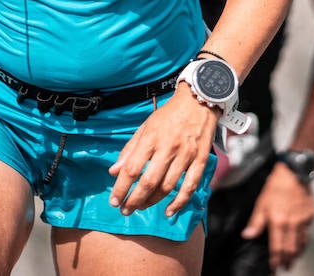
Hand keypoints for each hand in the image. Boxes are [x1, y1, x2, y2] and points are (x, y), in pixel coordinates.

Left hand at [108, 86, 218, 216]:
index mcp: (151, 138)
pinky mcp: (200, 160)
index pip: (132, 169)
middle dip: (134, 200)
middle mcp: (168, 147)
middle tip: (125, 210)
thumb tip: (113, 172)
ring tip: (141, 207)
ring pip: (167, 186)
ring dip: (152, 201)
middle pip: (148, 181)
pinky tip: (169, 211)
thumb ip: (129, 150)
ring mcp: (185, 155)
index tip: (114, 200)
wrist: (197, 102)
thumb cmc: (168, 116)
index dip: (121, 188)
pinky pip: (190, 186)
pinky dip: (179, 202)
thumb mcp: (144, 127)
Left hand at [242, 162, 313, 270]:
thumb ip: (255, 222)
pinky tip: (300, 242)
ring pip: (302, 243)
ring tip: (293, 259)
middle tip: (285, 267)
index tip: (274, 269)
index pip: (277, 248)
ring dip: (297, 253)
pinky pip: (308, 232)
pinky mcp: (312, 215)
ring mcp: (304, 220)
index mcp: (278, 221)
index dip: (275, 261)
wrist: (295, 172)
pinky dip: (304, 240)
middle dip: (288, 261)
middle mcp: (292, 224)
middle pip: (291, 249)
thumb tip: (247, 236)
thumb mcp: (261, 203)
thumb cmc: (276, 186)